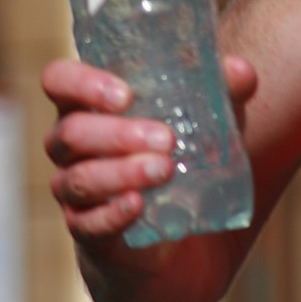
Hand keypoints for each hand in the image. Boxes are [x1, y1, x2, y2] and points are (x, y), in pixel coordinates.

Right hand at [42, 55, 256, 243]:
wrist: (172, 229)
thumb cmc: (174, 152)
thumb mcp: (203, 119)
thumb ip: (221, 92)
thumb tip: (242, 71)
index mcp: (85, 105)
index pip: (59, 81)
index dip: (82, 83)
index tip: (126, 94)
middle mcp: (68, 144)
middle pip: (71, 132)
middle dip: (117, 134)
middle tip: (166, 138)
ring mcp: (72, 188)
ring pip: (80, 179)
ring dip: (122, 172)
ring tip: (165, 169)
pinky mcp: (86, 228)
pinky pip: (89, 223)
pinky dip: (113, 213)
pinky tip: (138, 205)